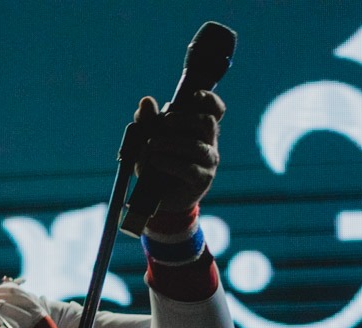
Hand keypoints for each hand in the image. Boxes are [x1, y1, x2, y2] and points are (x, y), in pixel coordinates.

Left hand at [134, 91, 224, 211]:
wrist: (159, 198)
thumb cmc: (156, 163)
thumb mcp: (147, 140)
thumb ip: (147, 121)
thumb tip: (146, 101)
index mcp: (199, 128)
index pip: (215, 110)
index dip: (210, 99)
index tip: (195, 95)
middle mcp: (208, 142)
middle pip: (207, 122)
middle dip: (186, 118)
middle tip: (166, 121)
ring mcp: (208, 161)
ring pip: (197, 146)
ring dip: (172, 142)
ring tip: (152, 144)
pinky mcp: (202, 180)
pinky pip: (190, 169)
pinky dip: (171, 163)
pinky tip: (156, 161)